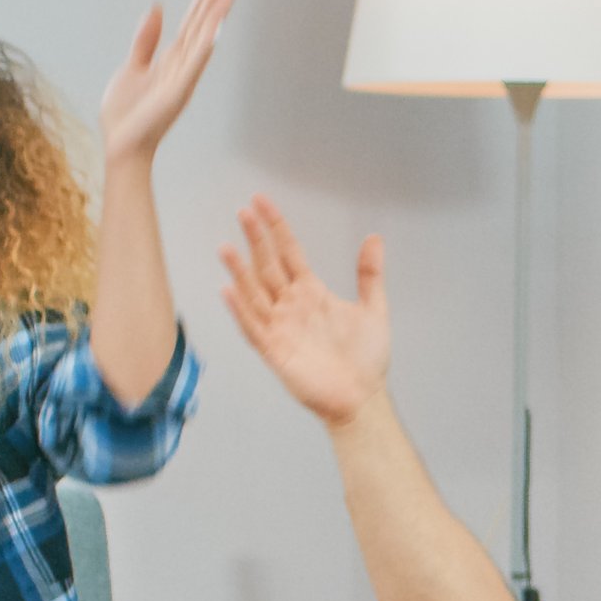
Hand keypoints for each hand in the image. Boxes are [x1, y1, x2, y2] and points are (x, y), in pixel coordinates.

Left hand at [99, 0, 236, 166]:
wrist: (121, 145)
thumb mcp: (133, 66)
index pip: (192, 22)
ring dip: (215, 15)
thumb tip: (156, 8)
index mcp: (171, 59)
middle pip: (202, 25)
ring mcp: (182, 79)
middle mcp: (182, 66)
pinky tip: (214, 29)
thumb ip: (146, 39)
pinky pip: (193, 66)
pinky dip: (204, 48)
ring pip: (202, 39)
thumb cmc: (126, 114)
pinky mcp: (176, 93)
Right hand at [218, 196, 390, 427]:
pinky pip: (253, 328)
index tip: (261, 202)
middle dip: (256, 240)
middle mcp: (291, 306)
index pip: (288, 252)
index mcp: (311, 292)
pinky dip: (241, 310)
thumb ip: (370, 274)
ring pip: (254, 294)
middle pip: (268, 266)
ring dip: (239, 271)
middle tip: (243, 212)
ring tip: (226, 248)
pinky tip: (229, 291)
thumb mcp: (374, 309)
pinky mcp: (275, 351)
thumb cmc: (366, 359)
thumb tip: (374, 238)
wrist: (362, 397)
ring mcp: (280, 327)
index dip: (275, 227)